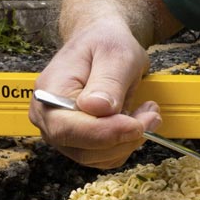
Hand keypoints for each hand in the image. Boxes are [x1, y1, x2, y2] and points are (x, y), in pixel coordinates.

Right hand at [29, 19, 160, 168]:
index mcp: (49, 92)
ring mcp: (63, 133)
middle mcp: (49, 118)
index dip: (104, 133)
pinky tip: (136, 120)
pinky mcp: (81, 141)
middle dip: (124, 137)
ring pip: (97, 157)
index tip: (135, 125)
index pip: (66, 128)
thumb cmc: (104, 42)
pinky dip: (126, 143)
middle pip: (83, 148)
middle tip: (151, 114)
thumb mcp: (115, 53)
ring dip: (129, 141)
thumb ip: (107, 81)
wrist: (101, 41)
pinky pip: (105, 156)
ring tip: (146, 112)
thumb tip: (97, 108)